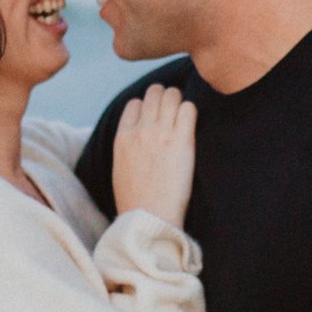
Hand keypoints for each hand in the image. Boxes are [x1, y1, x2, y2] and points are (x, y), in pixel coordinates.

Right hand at [111, 85, 195, 228]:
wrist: (148, 218)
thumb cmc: (135, 201)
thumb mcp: (120, 169)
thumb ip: (127, 147)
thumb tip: (136, 139)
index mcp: (123, 137)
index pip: (135, 103)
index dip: (147, 106)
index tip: (156, 116)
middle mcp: (141, 130)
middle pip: (154, 93)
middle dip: (165, 98)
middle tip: (174, 111)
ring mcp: (161, 133)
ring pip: (172, 95)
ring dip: (179, 101)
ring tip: (184, 115)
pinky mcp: (182, 140)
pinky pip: (189, 108)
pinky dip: (191, 111)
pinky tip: (192, 125)